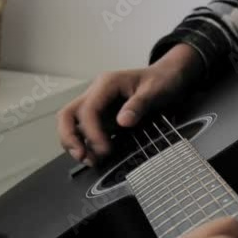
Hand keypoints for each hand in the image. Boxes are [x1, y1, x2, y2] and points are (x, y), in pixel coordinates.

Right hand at [57, 43, 203, 165]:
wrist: (169, 76)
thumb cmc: (162, 79)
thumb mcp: (156, 90)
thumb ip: (139, 105)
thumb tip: (122, 122)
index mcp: (107, 84)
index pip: (88, 109)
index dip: (92, 132)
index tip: (106, 149)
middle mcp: (96, 93)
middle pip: (68, 115)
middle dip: (70, 137)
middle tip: (83, 157)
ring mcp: (98, 105)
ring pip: (72, 124)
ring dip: (75, 144)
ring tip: (91, 161)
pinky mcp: (103, 117)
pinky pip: (86, 131)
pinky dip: (87, 144)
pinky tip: (97, 156)